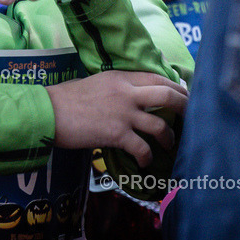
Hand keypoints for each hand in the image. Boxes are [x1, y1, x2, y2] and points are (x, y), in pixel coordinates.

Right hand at [45, 70, 187, 166]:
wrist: (48, 112)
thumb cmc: (67, 98)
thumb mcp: (96, 83)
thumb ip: (117, 87)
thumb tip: (133, 96)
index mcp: (121, 77)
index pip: (157, 78)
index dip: (175, 87)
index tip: (184, 96)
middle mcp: (126, 92)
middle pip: (167, 95)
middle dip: (184, 106)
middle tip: (191, 117)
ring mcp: (123, 114)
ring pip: (159, 124)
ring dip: (168, 136)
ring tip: (169, 144)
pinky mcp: (116, 134)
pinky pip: (141, 147)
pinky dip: (146, 156)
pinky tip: (145, 162)